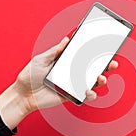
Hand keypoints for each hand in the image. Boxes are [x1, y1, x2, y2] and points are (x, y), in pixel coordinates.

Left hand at [0, 37, 117, 129]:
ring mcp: (72, 85)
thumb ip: (55, 51)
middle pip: (92, 69)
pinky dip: (90, 94)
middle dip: (105, 66)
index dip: (95, 53)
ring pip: (92, 83)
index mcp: (66, 62)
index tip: (106, 48)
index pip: (84, 56)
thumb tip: (67, 39)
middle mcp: (72, 73)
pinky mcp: (70, 95)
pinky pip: (84, 95)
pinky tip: (89, 90)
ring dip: (101, 80)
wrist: (23, 95)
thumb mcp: (41, 59)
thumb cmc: (29, 76)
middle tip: (113, 63)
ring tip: (101, 77)